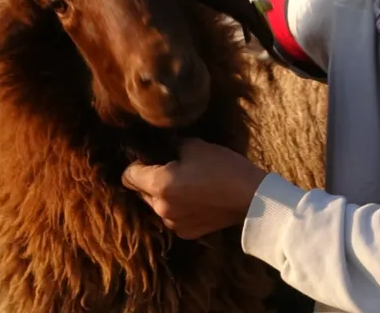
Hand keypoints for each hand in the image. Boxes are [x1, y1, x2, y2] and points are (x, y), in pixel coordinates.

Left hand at [122, 138, 268, 239]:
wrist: (251, 198)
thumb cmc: (223, 167)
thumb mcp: (195, 146)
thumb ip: (171, 146)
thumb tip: (162, 146)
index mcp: (159, 184)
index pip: (128, 175)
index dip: (137, 164)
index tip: (151, 158)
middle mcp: (160, 208)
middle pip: (140, 192)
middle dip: (150, 180)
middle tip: (171, 169)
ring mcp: (172, 223)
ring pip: (156, 206)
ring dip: (163, 196)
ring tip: (185, 185)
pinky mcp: (185, 233)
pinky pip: (171, 218)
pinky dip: (177, 209)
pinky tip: (195, 200)